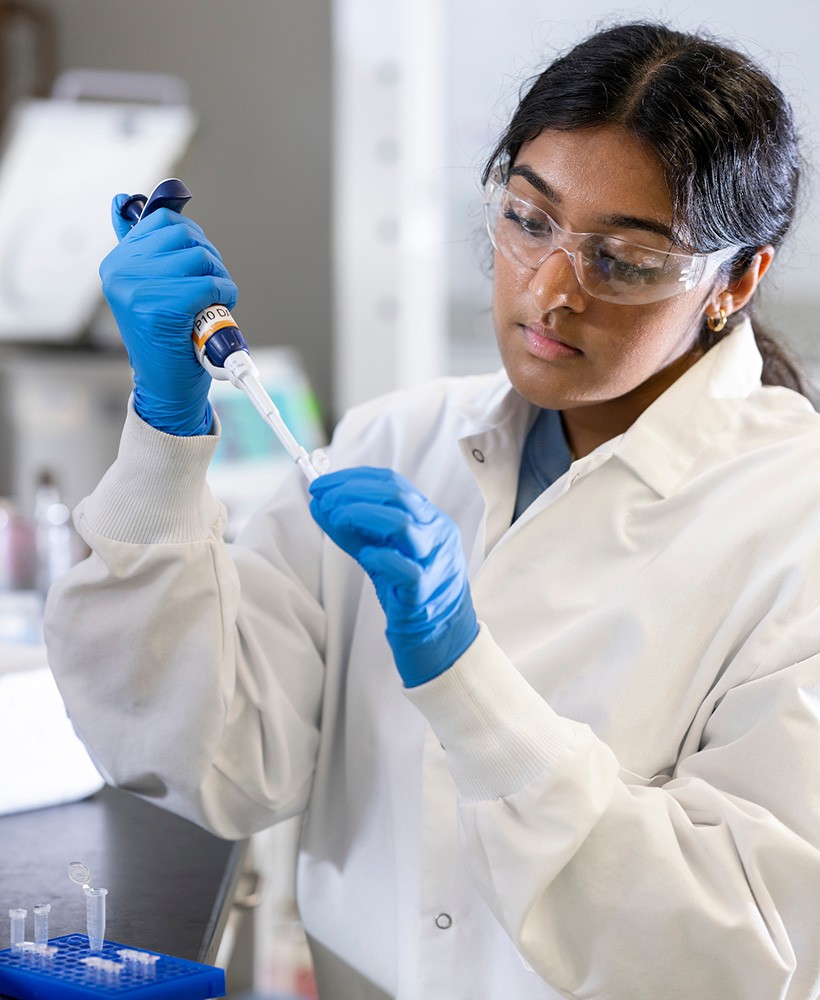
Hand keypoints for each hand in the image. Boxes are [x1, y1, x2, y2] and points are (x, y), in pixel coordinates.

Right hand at [100, 195, 238, 434]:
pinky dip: (223, 296)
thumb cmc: (168, 339)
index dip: (192, 239)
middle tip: (211, 286)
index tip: (197, 263)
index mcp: (116, 263)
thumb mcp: (149, 290)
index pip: (162, 221)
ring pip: (200, 258)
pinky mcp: (161, 306)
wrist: (167, 388)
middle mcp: (120, 272)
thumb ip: (143, 250)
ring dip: (219, 278)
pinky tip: (217, 311)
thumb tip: (123, 199)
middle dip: (209, 258)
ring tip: (212, 302)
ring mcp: (137, 289)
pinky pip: (209, 284)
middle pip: (185, 235)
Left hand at [309, 467, 478, 686]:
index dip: (353, 479)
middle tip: (324, 499)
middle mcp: (438, 534)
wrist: (439, 635)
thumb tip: (319, 503)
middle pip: (397, 496)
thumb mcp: (380, 550)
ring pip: (402, 525)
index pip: (393, 483)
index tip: (321, 485)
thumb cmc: (406, 589)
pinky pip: (404, 569)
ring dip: (361, 515)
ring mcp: (435, 562)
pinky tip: (364, 556)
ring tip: (336, 519)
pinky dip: (379, 557)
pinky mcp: (425, 593)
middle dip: (352, 492)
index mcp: (429, 518)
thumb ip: (353, 528)